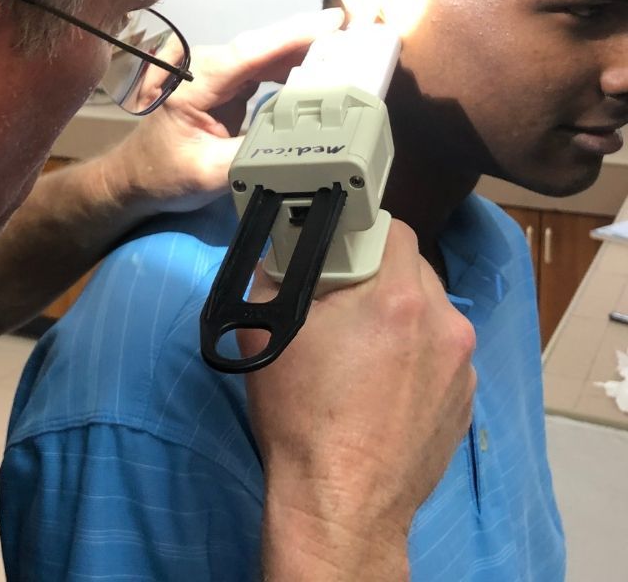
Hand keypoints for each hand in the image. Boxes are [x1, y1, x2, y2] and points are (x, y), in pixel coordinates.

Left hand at [98, 9, 343, 215]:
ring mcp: (219, 72)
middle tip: (359, 40)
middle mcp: (208, 67)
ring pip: (269, 54)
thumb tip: (301, 148)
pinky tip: (324, 72)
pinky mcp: (230, 83)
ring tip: (351, 55)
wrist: (137, 177)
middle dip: (311, 40)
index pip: (249, 51)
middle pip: (265, 46)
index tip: (331, 23)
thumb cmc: (163, 174)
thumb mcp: (209, 173)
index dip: (291, 35)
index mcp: (196, 82)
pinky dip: (296, 68)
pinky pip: (268, 68)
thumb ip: (253, 158)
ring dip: (308, 53)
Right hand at [243, 220, 476, 578]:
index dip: (359, 233)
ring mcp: (462, 365)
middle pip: (414, 269)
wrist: (340, 504)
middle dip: (377, 275)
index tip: (336, 251)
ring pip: (430, 311)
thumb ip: (276, 273)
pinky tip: (382, 382)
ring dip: (399, 314)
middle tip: (339, 301)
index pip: (392, 230)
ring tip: (360, 347)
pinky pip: (440, 352)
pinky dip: (415, 353)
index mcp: (398, 298)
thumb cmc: (301, 416)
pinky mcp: (466, 399)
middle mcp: (444, 324)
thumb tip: (283, 252)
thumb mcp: (267, 330)